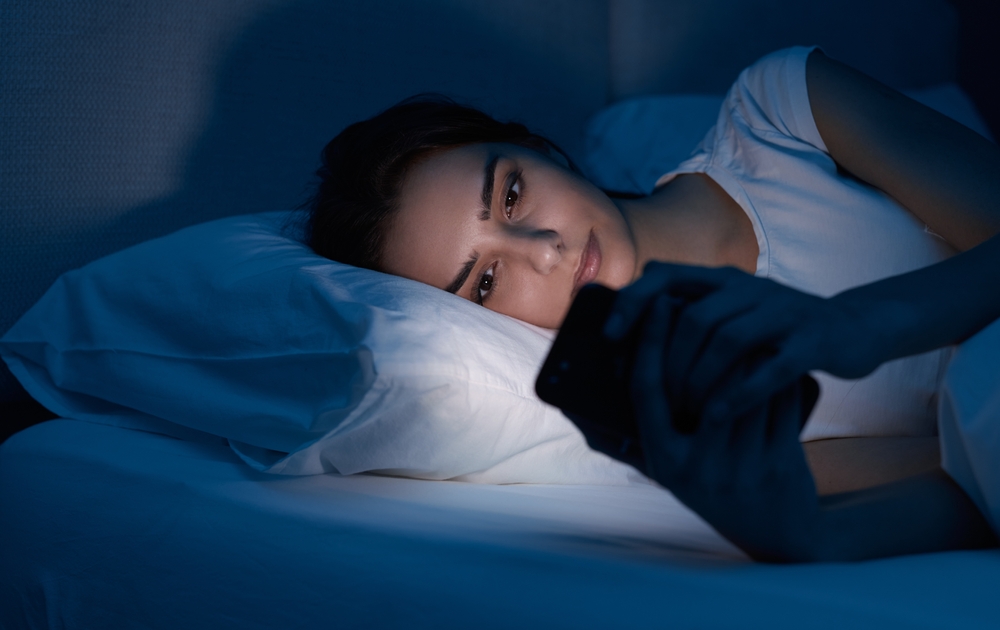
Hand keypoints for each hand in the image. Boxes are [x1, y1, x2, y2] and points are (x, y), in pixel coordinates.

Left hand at [606, 262, 885, 423]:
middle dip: (666, 360)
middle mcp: (750, 289)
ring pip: (728, 340)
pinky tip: (717, 417)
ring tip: (683, 411)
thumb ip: (692, 315)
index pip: (665, 275)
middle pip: (694, 317)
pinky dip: (739, 393)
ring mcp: (783, 312)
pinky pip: (770, 367)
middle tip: (653, 396)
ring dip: (699, 379)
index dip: (633, 303)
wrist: (855, 329)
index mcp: (724, 281)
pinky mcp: (812, 341)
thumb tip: (632, 334)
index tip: (608, 337)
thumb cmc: (778, 332)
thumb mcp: (735, 312)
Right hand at [632, 295, 822, 561]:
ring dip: (743, 348)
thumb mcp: (663, 470)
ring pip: (741, 384)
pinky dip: (774, 372)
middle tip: (704, 304)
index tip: (656, 302)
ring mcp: (740, 465)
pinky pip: (778, 401)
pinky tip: (773, 354)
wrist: (774, 532)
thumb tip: (570, 405)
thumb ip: (620, 441)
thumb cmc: (709, 489)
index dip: (648, 340)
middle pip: (700, 380)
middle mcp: (697, 465)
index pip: (646, 388)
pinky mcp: (780, 460)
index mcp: (662, 459)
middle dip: (704, 336)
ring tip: (739, 326)